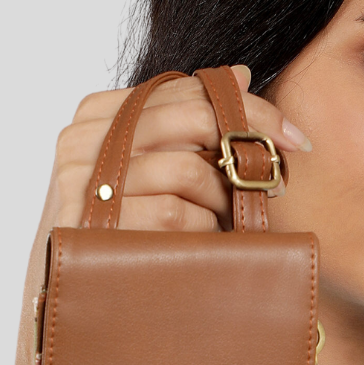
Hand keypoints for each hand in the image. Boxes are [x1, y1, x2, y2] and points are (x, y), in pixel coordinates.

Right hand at [44, 65, 310, 234]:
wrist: (71, 291)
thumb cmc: (119, 224)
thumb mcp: (152, 167)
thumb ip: (186, 121)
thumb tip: (242, 74)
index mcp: (97, 112)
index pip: (186, 89)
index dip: (248, 109)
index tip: (292, 138)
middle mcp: (82, 138)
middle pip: (191, 119)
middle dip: (247, 147)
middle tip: (277, 179)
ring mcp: (81, 181)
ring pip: (188, 169)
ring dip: (222, 200)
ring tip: (226, 221)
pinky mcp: (91, 224)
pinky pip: (174, 213)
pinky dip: (201, 228)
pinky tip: (200, 241)